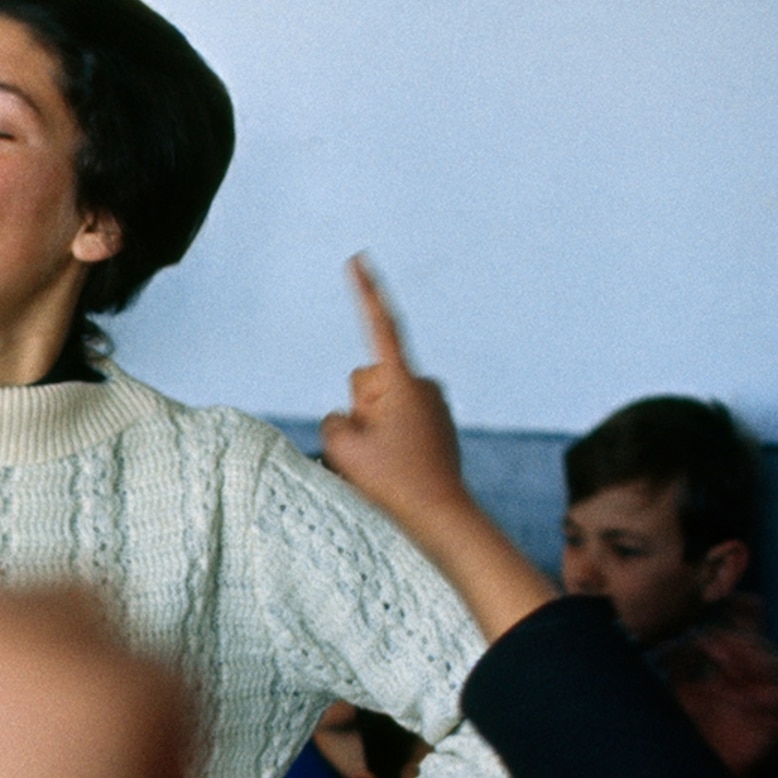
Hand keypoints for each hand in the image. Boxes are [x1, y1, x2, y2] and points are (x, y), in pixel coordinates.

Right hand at [318, 257, 555, 641]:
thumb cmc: (393, 482)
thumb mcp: (342, 447)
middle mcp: (422, 385)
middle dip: (359, 408)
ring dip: (372, 429)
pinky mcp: (436, 427)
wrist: (442, 518)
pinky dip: (387, 442)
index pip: (379, 326)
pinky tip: (398, 470)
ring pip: (378, 407)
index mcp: (402, 381)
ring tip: (387, 464)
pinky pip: (394, 425)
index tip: (357, 258)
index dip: (365, 291)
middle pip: (366, 382)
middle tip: (373, 449)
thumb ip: (335, 419)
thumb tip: (352, 418)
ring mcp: (432, 406)